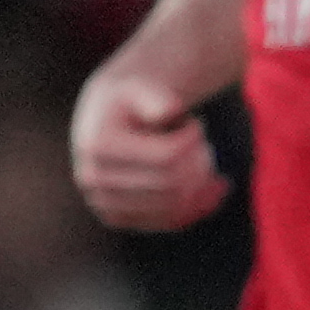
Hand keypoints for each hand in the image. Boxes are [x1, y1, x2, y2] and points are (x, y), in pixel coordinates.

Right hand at [71, 58, 229, 230]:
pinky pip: (168, 223)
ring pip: (174, 209)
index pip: (167, 157)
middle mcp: (93, 178)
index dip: (193, 141)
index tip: (195, 124)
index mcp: (98, 146)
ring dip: (202, 187)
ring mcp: (102, 203)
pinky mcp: (118, 218)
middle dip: (200, 163)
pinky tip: (216, 189)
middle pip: (173, 185)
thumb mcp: (142, 86)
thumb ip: (157, 96)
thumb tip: (170, 110)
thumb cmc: (132, 99)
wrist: (108, 119)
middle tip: (203, 144)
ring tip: (209, 161)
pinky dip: (199, 208)